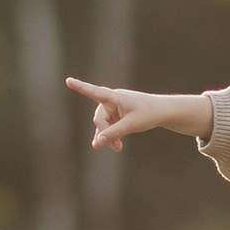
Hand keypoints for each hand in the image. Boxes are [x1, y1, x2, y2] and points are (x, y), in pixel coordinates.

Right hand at [66, 78, 213, 150]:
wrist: (162, 112)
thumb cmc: (148, 114)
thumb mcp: (131, 125)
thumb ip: (113, 134)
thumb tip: (96, 143)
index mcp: (115, 96)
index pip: (94, 92)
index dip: (80, 87)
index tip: (68, 81)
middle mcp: (112, 99)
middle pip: (99, 118)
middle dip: (105, 133)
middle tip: (117, 148)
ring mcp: (114, 106)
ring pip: (103, 124)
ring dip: (108, 136)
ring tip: (118, 149)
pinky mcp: (117, 113)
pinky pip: (108, 125)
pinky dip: (111, 135)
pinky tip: (116, 145)